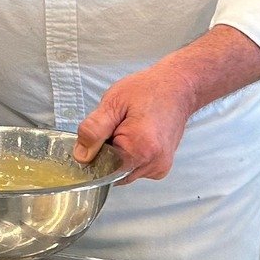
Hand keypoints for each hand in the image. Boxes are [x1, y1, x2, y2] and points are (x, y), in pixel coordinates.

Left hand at [73, 61, 198, 182]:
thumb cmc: (148, 90)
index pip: (102, 166)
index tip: (103, 131)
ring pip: (122, 171)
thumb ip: (94, 130)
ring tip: (128, 129)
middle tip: (118, 126)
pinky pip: (134, 168)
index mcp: (140, 149)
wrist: (178, 88)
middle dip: (107, 152)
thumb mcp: (113, 103)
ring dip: (118, 154)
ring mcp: (159, 168)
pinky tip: (135, 137)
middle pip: (112, 171)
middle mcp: (153, 164)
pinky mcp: (161, 167)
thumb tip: (81, 155)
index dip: (96, 150)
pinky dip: (128, 156)